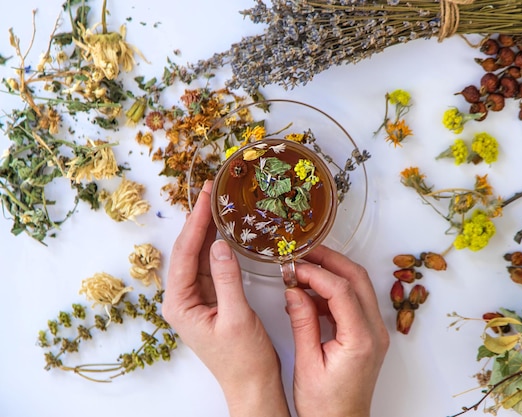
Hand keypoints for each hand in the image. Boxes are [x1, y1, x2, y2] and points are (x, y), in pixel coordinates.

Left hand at [163, 180, 289, 416]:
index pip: (184, 254)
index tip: (206, 197)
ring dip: (208, 230)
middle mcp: (182, 299)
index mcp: (180, 304)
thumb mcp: (237, 318)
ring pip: (199, 255)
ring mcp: (196, 298)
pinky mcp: (211, 299)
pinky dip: (218, 246)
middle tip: (212, 191)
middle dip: (199, 220)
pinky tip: (225, 229)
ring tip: (217, 202)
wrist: (253, 385)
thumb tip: (220, 244)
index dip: (196, 223)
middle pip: (188, 251)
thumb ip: (227, 279)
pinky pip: (211, 266)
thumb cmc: (244, 359)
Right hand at [285, 246, 389, 416]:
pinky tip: (312, 295)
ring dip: (333, 274)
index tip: (295, 268)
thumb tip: (294, 290)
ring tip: (304, 271)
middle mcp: (375, 333)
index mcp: (361, 340)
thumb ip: (302, 323)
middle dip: (330, 261)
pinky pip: (356, 302)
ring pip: (359, 286)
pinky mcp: (369, 336)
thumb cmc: (326, 405)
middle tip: (304, 253)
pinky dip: (335, 291)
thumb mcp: (307, 364)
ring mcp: (375, 333)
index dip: (317, 273)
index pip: (342, 290)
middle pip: (358, 278)